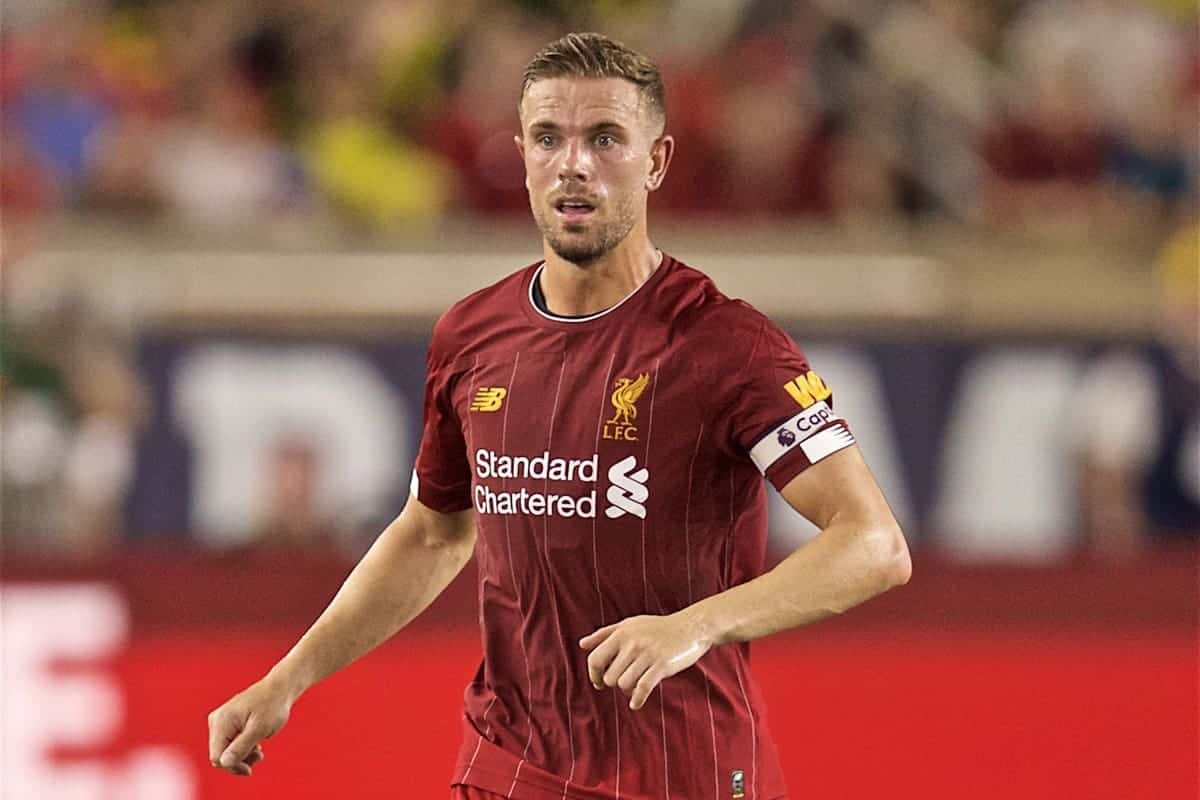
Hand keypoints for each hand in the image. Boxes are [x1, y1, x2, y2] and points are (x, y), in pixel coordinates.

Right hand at [207, 676, 293, 775]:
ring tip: (260, 751)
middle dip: (239, 761)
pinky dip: (243, 747)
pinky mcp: (228, 723)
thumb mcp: (259, 728)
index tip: (250, 769)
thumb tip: (223, 763)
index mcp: (221, 721)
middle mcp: (217, 721)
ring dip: (242, 755)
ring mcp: (222, 721)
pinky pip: (230, 743)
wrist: (280, 689)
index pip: (217, 757)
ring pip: (225, 750)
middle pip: (220, 755)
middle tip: (259, 756)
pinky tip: (256, 745)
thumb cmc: (272, 706)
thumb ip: (241, 746)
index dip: (232, 766)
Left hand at [579, 611, 712, 709]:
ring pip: (624, 684)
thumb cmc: (657, 627)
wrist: (691, 627)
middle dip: (614, 683)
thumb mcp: (629, 625)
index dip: (594, 675)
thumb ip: (604, 634)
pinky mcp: (662, 666)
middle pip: (609, 677)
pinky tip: (636, 703)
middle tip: (624, 681)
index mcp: (621, 633)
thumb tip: (582, 644)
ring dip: (628, 690)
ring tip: (635, 685)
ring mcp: (647, 655)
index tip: (599, 683)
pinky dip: (637, 700)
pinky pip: (642, 689)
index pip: (595, 659)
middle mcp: (632, 643)